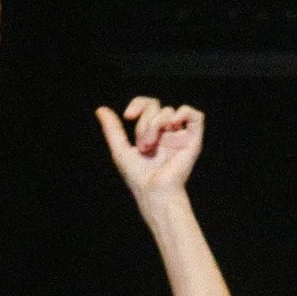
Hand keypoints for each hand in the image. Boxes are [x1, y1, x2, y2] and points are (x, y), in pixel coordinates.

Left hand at [95, 94, 205, 215]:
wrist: (152, 191)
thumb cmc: (138, 177)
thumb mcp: (120, 149)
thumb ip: (112, 129)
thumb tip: (101, 109)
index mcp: (154, 133)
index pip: (149, 105)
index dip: (138, 104)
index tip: (128, 116)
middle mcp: (169, 133)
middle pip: (156, 108)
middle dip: (144, 124)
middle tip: (143, 146)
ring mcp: (182, 136)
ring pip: (169, 111)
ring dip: (155, 125)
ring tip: (151, 146)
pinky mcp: (194, 141)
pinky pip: (196, 116)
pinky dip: (184, 112)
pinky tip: (173, 123)